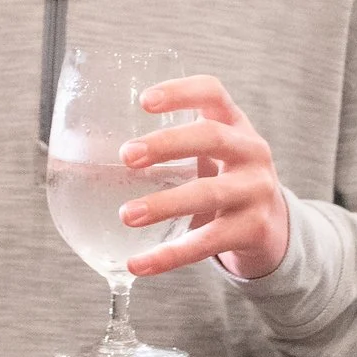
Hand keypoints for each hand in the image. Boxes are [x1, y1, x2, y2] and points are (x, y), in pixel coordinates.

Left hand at [118, 76, 290, 280]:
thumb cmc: (222, 179)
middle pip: (212, 137)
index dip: (180, 92)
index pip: (212, 93)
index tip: (144, 101)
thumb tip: (84, 155)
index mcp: (233, 124)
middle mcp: (251, 151)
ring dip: (165, 204)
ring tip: (126, 215)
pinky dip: (170, 255)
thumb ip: (167, 149)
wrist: (271, 227)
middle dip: (167, 144)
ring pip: (209, 194)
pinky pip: (208, 242)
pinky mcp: (255, 229)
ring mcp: (257, 190)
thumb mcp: (207, 154)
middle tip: (126, 156)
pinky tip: (139, 264)